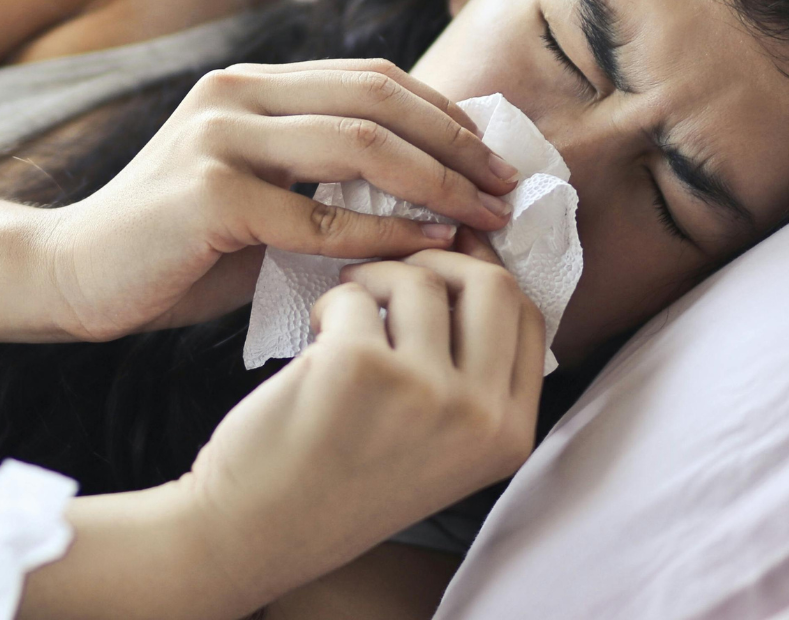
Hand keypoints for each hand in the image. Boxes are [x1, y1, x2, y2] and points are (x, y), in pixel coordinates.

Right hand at [40, 60, 519, 340]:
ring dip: (436, 182)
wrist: (71, 276)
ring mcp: (219, 139)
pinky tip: (426, 248)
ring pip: (358, 146)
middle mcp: (235, 95)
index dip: (444, 112)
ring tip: (484, 216)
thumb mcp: (258, 199)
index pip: (372, 78)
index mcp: (250, 85)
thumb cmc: (176, 250)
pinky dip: (384, 234)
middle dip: (456, 143)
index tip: (495, 156)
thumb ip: (323, 185)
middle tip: (507, 186)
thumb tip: (432, 195)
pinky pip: (319, 217)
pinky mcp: (209, 195)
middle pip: (377, 99)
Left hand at [172, 247, 544, 605]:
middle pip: (493, 285)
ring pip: (419, 280)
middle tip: (391, 275)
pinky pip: (355, 296)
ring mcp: (424, 390)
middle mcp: (479, 415)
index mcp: (509, 434)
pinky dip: (331, 305)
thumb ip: (470, 374)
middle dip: (439, 262)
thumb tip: (474, 264)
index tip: (448, 259)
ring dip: (373, 280)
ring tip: (343, 314)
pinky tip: (315, 342)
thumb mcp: (440, 444)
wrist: (260, 529)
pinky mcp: (360, 367)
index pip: (529, 318)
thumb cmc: (342, 480)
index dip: (487, 273)